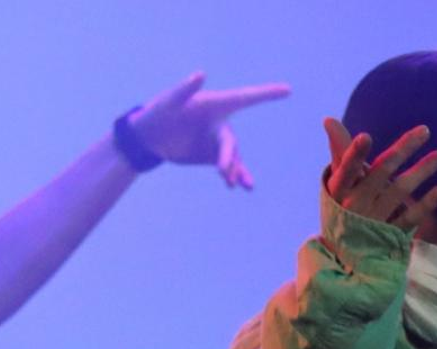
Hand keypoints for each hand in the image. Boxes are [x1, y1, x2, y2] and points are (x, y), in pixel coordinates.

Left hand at [129, 72, 290, 189]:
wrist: (148, 138)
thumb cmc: (158, 112)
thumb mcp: (168, 101)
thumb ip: (184, 89)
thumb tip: (201, 74)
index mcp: (215, 105)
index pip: (245, 97)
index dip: (266, 93)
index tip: (287, 89)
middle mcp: (220, 123)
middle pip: (230, 141)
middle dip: (229, 156)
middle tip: (222, 171)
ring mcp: (218, 142)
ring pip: (233, 157)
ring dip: (235, 171)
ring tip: (238, 185)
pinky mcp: (213, 157)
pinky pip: (228, 168)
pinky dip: (234, 176)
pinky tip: (239, 186)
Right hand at [322, 117, 436, 230]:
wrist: (348, 252)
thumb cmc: (343, 206)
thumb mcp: (338, 181)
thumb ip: (339, 150)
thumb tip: (329, 119)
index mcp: (340, 189)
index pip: (346, 169)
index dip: (355, 154)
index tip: (365, 136)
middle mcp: (356, 203)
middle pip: (382, 172)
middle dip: (403, 149)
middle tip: (425, 130)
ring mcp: (375, 219)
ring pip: (400, 191)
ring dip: (421, 171)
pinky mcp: (390, 233)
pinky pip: (410, 218)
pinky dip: (425, 205)